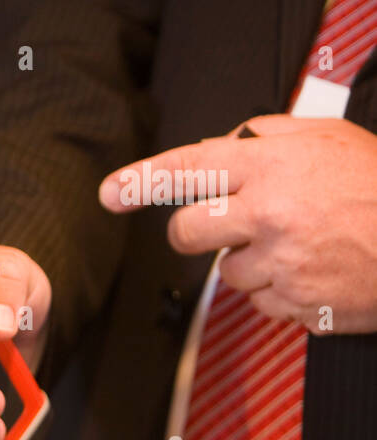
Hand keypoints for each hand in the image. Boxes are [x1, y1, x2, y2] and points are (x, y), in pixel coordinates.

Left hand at [99, 115, 376, 334]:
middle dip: (197, 231)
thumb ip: (270, 136)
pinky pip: (260, 302)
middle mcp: (268, 212)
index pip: (189, 169)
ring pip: (227, 271)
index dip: (142, 181)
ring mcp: (280, 261)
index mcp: (273, 166)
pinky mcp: (294, 303)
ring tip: (304, 245)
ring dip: (253, 262)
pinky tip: (316, 271)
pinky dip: (281, 291)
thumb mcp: (330, 138)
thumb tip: (225, 141)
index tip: (111, 193)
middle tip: (229, 225)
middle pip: (187, 231)